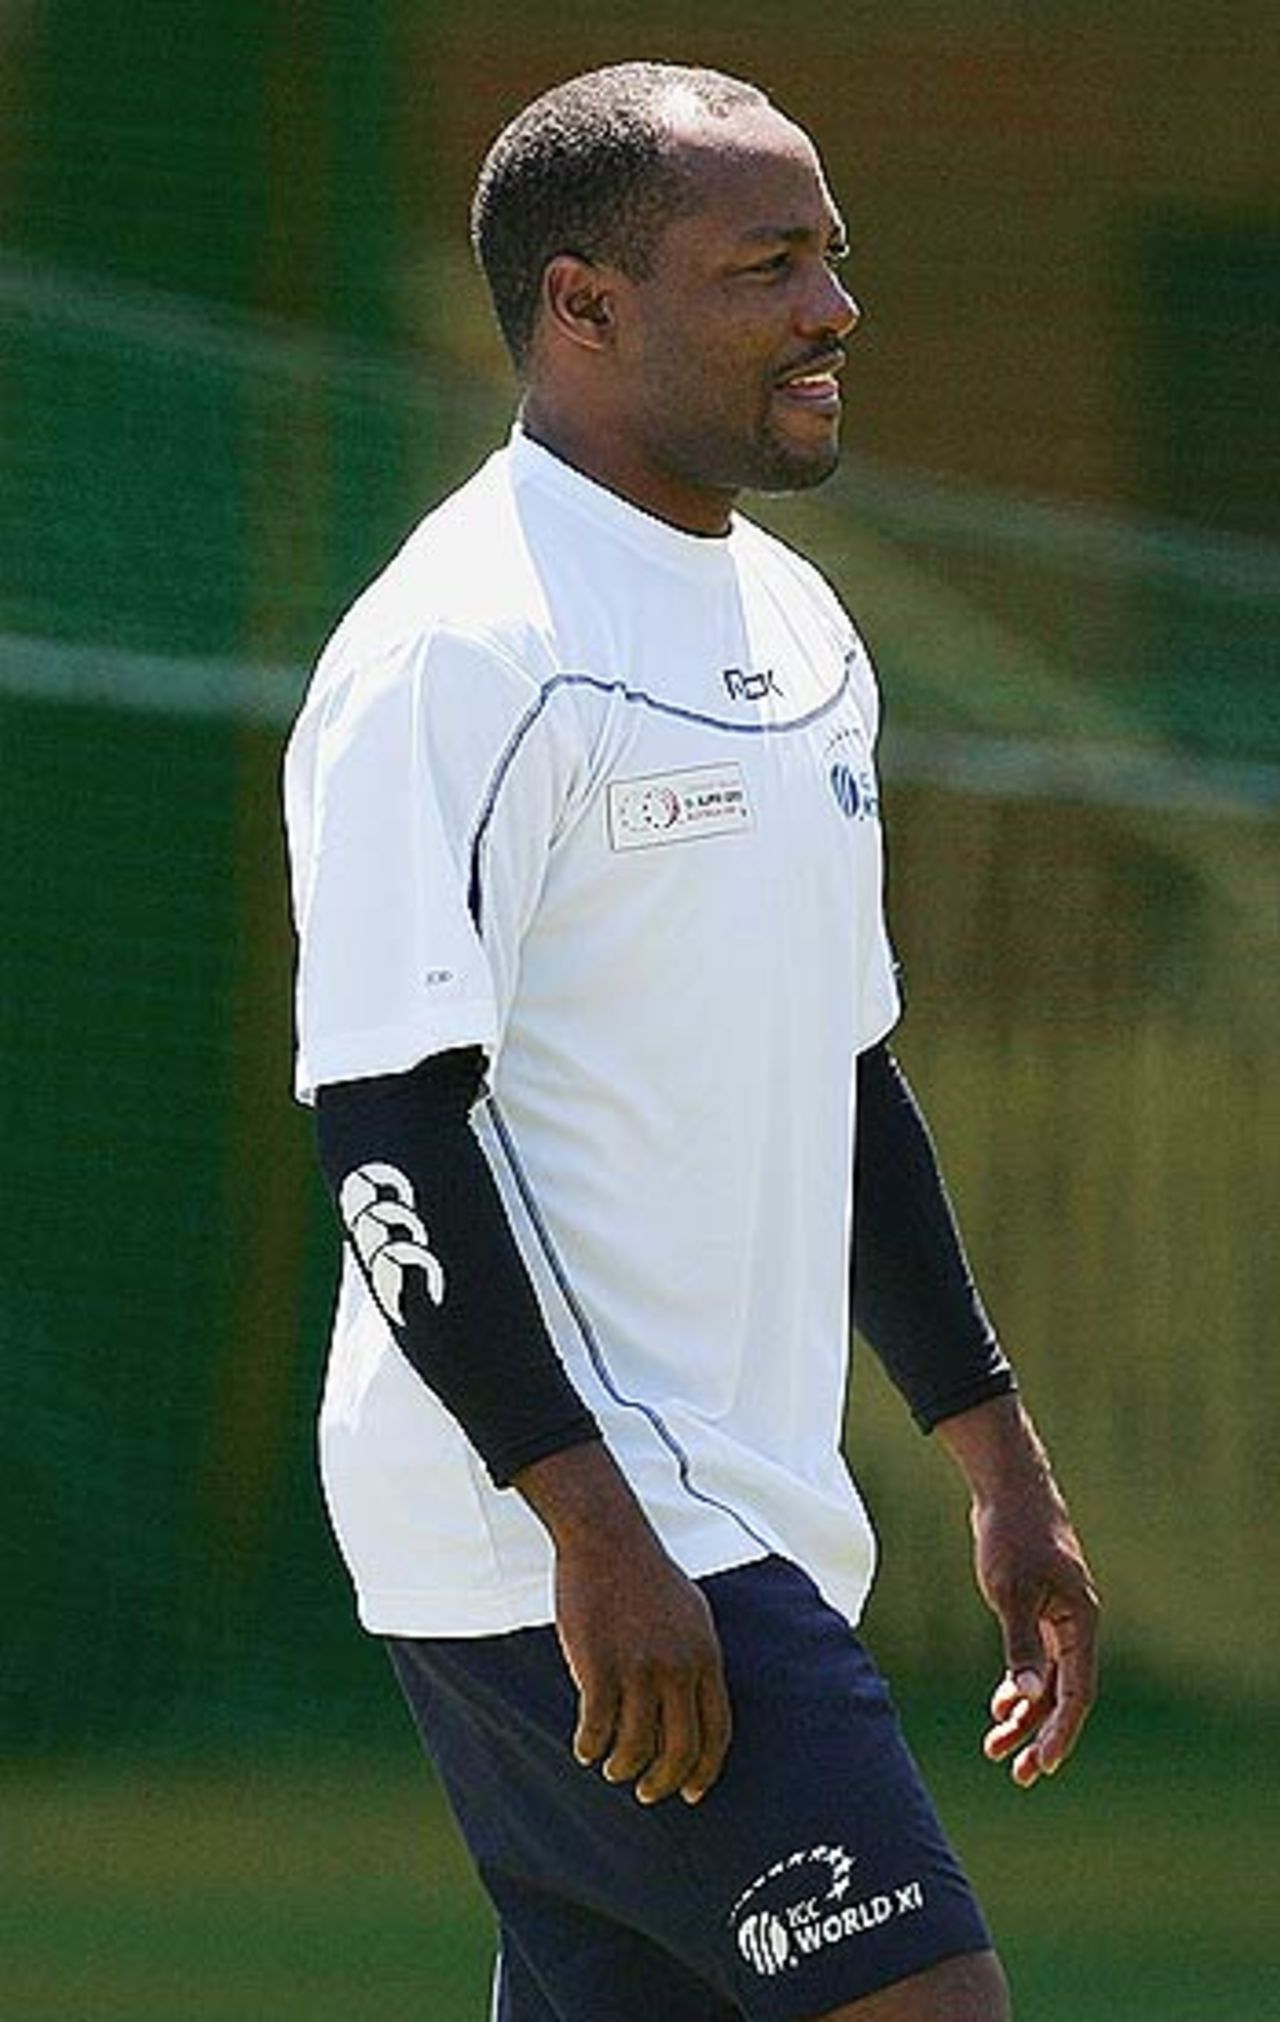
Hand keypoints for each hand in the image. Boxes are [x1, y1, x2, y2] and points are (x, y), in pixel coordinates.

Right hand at [555, 1530, 730, 1805]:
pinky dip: (590, 1746)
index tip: (691, 1792)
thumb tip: (698, 1707)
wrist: (607, 1539)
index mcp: (706, 1656)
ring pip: (635, 1746)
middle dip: (663, 1782)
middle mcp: (678, 1668)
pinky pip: (596, 1727)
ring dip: (622, 1767)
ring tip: (611, 1767)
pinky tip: (584, 1748)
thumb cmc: (646, 1576)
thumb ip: (697, 1659)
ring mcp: (639, 1668)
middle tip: (647, 1792)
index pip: (716, 1732)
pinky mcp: (599, 1666)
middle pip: (679, 1750)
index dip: (705, 1770)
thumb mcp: (692, 1615)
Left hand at [937, 1397, 1099, 1787]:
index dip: (1061, 1731)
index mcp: (1081, 1622)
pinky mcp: (1039, 1608)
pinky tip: (997, 1706)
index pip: (1077, 1692)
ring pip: (1048, 1680)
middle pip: (1065, 1694)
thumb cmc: (1011, 1536)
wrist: (1008, 1488)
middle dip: (1041, 1734)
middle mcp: (1076, 1625)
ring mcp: (1058, 1618)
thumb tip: (1025, 1699)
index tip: (1041, 1765)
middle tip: (1018, 1773)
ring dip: (1024, 1714)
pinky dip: (1018, 1684)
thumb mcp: (1010, 1592)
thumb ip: (1019, 1646)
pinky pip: (1035, 1660)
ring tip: (994, 1748)